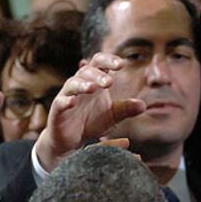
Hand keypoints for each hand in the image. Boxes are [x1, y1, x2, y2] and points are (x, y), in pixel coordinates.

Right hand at [36, 53, 144, 171]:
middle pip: (87, 70)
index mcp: (94, 81)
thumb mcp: (112, 116)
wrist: (71, 140)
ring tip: (93, 88)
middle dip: (98, 74)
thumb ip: (125, 109)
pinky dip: (66, 101)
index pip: (100, 63)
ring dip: (83, 84)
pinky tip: (72, 102)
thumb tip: (143, 105)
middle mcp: (79, 84)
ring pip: (73, 83)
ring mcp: (66, 95)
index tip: (122, 64)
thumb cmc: (91, 122)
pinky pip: (60, 102)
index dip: (109, 61)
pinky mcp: (57, 109)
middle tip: (110, 83)